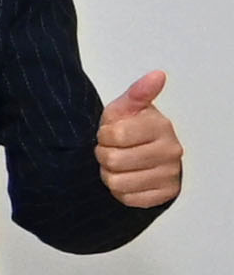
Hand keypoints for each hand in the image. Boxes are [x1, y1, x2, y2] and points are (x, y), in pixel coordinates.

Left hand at [98, 69, 184, 208]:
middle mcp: (171, 151)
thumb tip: (157, 75)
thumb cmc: (131, 128)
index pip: (114, 135)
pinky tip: (128, 178)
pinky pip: (128, 199)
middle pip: (113, 161)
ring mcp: (170, 174)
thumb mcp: (126, 108)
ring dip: (109, 175)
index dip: (104, 135)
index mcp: (160, 126)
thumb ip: (137, 93)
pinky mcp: (165, 194)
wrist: (147, 152)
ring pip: (117, 183)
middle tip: (113, 150)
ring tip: (118, 165)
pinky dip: (121, 191)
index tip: (110, 134)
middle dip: (104, 155)